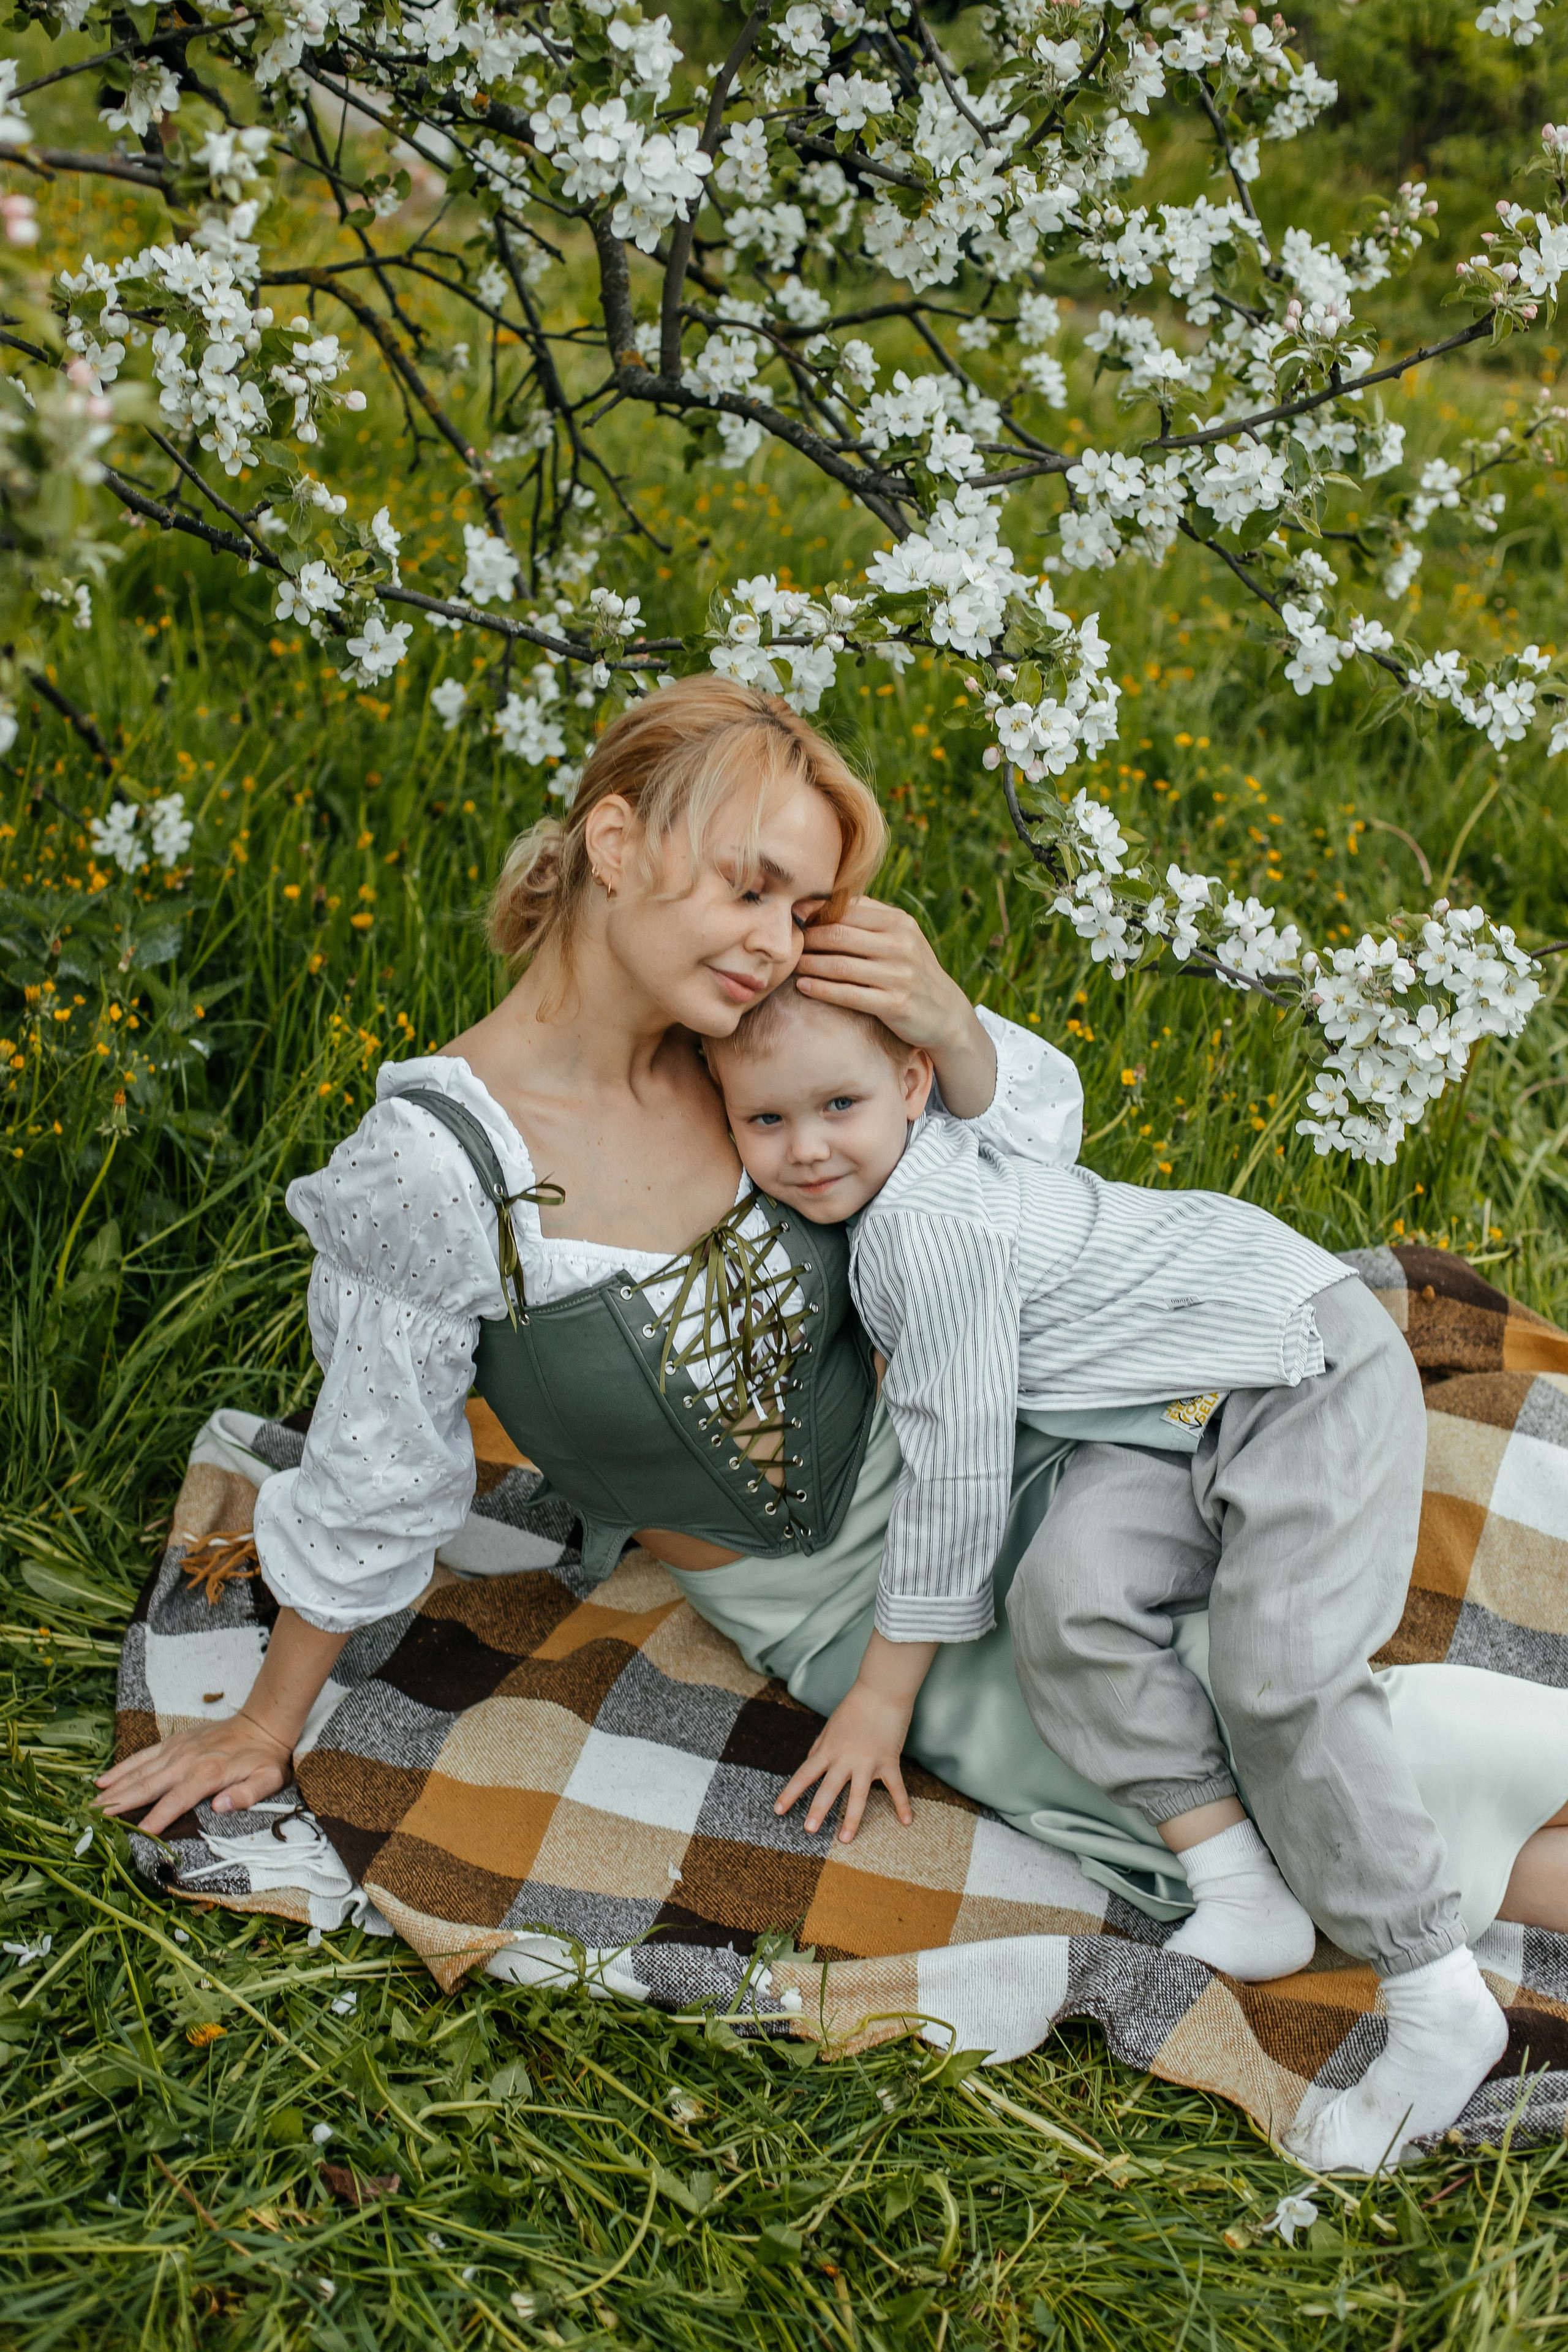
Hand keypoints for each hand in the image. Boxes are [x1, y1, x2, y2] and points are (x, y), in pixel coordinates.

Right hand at [95, 1712, 291, 1838]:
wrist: (262, 1723)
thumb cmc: (265, 1758)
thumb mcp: (267, 1779)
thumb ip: (247, 1795)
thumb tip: (220, 1807)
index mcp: (208, 1774)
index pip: (176, 1800)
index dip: (157, 1818)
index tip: (137, 1834)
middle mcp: (187, 1761)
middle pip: (149, 1785)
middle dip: (121, 1804)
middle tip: (95, 1821)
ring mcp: (177, 1749)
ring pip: (140, 1771)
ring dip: (115, 1788)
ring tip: (91, 1805)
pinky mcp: (173, 1742)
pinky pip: (143, 1756)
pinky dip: (122, 1767)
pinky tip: (104, 1780)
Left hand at [774, 1678, 916, 1843]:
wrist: (881, 1690)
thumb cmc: (855, 1706)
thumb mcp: (830, 1725)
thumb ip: (820, 1746)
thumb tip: (809, 1762)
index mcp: (828, 1750)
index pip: (804, 1774)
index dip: (790, 1793)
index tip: (778, 1809)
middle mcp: (845, 1759)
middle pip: (828, 1789)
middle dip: (818, 1811)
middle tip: (809, 1830)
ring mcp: (867, 1762)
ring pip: (858, 1795)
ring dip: (852, 1819)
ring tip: (845, 1839)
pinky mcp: (888, 1761)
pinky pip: (896, 1787)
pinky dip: (903, 1804)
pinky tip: (906, 1821)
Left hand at [797, 898, 996, 1116]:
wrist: (945, 1013)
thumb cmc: (910, 970)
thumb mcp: (899, 937)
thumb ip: (867, 919)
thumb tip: (820, 902)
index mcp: (899, 922)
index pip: (848, 910)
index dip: (815, 912)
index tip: (791, 916)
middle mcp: (901, 945)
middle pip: (839, 936)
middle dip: (808, 938)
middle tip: (787, 943)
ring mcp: (899, 975)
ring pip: (840, 965)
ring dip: (809, 964)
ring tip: (791, 965)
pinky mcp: (896, 1004)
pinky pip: (849, 994)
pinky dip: (822, 990)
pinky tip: (803, 987)